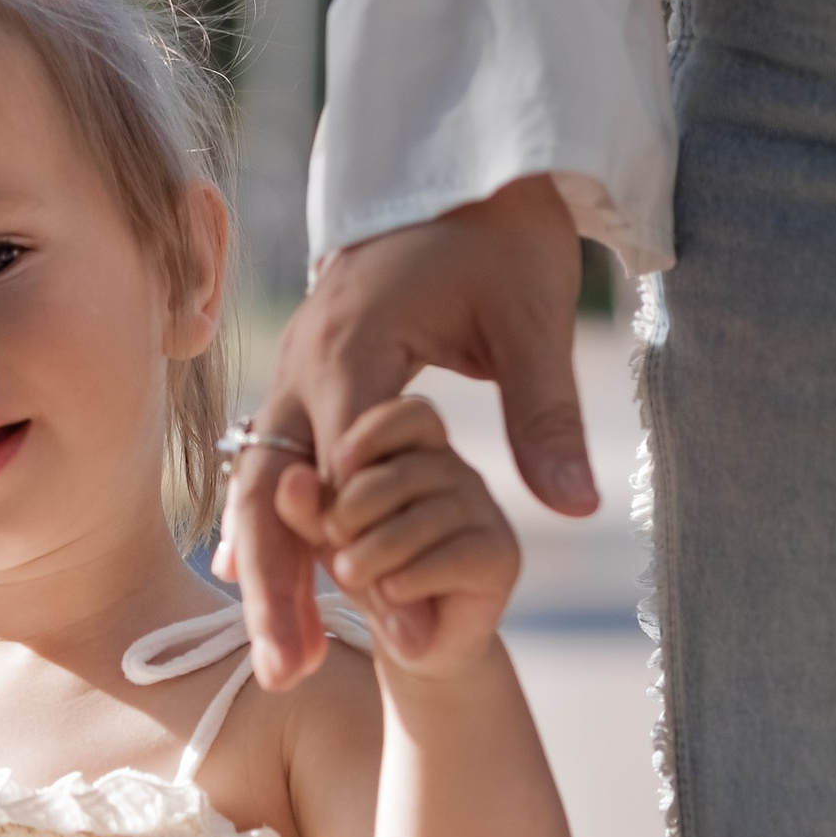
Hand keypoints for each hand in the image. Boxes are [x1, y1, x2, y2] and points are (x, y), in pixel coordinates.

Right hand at [223, 175, 594, 689]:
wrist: (457, 162)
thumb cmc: (499, 236)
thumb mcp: (534, 318)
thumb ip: (546, 414)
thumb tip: (576, 506)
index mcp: (356, 348)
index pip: (342, 468)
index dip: (357, 547)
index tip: (380, 620)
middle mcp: (306, 366)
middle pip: (272, 494)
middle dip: (274, 586)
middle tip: (284, 673)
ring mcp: (293, 376)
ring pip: (259, 490)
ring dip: (265, 575)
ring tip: (280, 663)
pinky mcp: (301, 385)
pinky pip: (269, 471)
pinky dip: (265, 533)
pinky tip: (259, 597)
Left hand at [281, 395, 519, 682]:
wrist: (413, 643)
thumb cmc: (368, 574)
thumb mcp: (328, 538)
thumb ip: (309, 509)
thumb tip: (292, 481)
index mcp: (419, 450)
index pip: (408, 415)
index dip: (372, 435)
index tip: (337, 467)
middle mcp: (459, 471)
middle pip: (406, 471)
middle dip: (355, 509)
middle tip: (332, 541)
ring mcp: (485, 510)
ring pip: (424, 519)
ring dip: (375, 552)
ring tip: (348, 574)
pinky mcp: (501, 554)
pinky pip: (452, 556)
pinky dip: (410, 579)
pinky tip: (390, 593)